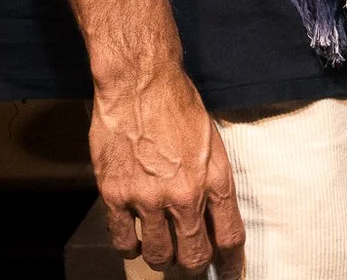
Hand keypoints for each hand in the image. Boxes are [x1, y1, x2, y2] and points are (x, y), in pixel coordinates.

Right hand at [90, 62, 244, 276]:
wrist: (140, 84)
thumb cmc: (179, 105)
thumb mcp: (212, 142)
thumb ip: (212, 180)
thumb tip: (212, 214)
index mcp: (215, 180)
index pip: (229, 236)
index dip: (230, 263)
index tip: (228, 273)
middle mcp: (184, 196)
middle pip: (194, 255)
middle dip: (194, 265)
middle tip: (190, 263)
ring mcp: (148, 200)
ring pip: (159, 255)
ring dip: (162, 258)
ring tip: (163, 252)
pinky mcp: (116, 196)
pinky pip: (123, 240)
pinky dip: (130, 247)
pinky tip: (135, 241)